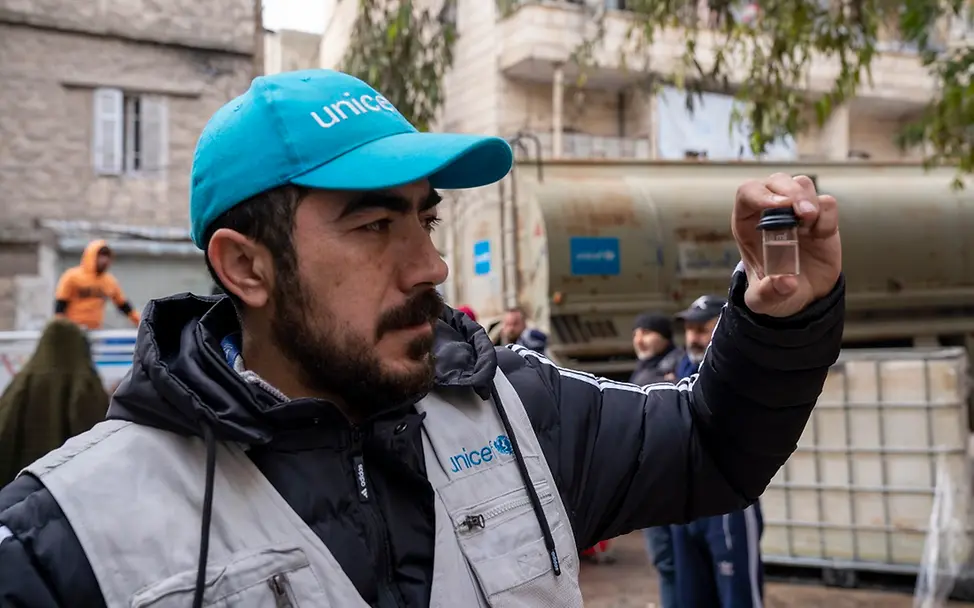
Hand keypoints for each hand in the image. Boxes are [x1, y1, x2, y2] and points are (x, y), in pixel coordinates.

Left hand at [732, 173, 840, 317]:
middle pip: (776, 181)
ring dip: (808, 199)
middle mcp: (771, 213)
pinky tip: (820, 234)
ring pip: (801, 184)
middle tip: (802, 213)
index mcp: (748, 225)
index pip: (747, 193)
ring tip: (809, 222)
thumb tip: (785, 282)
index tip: (779, 206)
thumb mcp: (763, 301)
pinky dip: (827, 214)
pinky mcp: (821, 220)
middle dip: (789, 191)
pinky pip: (827, 203)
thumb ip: (767, 294)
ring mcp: (796, 213)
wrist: (803, 298)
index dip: (760, 194)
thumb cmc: (775, 292)